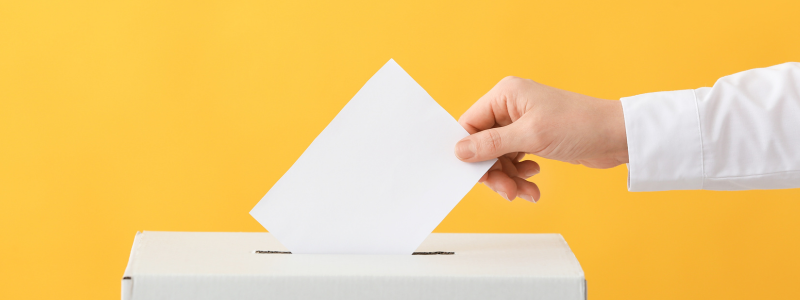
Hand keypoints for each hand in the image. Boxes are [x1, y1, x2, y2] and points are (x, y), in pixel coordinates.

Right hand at [455, 76, 627, 201]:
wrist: (617, 136)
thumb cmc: (580, 126)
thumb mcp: (531, 136)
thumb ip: (491, 144)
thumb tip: (460, 150)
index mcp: (506, 94)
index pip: (470, 124)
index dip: (470, 151)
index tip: (476, 174)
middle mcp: (511, 106)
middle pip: (483, 144)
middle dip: (494, 171)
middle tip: (506, 191)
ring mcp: (523, 123)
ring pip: (499, 156)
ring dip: (509, 178)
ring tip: (524, 191)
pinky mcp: (534, 138)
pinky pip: (515, 160)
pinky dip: (521, 175)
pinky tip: (533, 181)